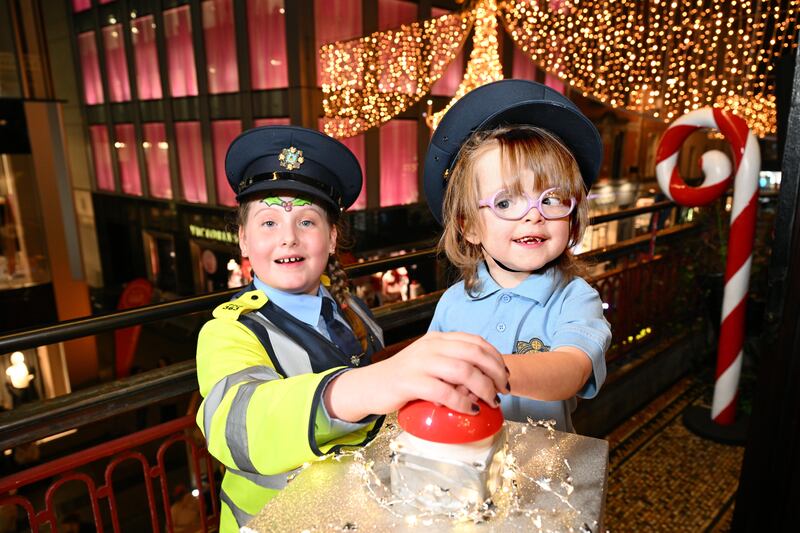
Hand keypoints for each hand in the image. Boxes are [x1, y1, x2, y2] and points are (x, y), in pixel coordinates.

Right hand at [324, 332, 508, 421]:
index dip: (495, 358)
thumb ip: (451, 361)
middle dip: (495, 373)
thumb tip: (484, 375)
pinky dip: (462, 402)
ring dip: (483, 388)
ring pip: (463, 371)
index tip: (504, 376)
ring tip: (490, 402)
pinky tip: (471, 410)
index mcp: (438, 338)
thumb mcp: (429, 361)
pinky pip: (444, 391)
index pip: (476, 341)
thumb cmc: (404, 378)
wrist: (371, 385)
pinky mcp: (411, 381)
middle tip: (502, 391)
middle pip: (474, 354)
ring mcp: (420, 362)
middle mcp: (431, 346)